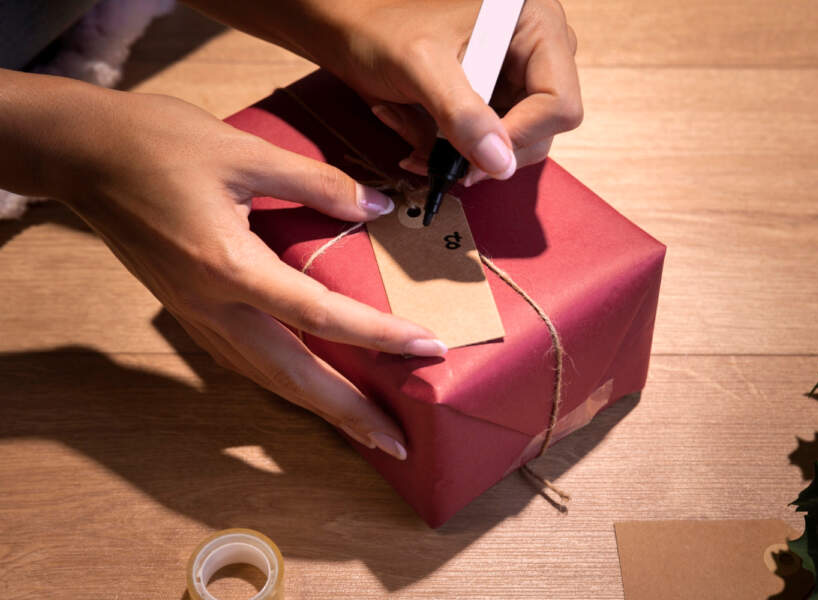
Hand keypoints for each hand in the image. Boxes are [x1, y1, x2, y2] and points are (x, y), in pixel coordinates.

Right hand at [0, 71, 447, 459]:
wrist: (84, 155)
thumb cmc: (158, 143)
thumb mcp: (243, 151)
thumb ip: (316, 182)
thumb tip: (377, 204)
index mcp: (228, 267)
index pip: (320, 316)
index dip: (379, 335)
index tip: (428, 347)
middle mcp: (212, 306)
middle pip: (291, 376)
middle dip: (348, 413)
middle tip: (397, 442)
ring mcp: (197, 315)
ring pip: (266, 378)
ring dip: (319, 407)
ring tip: (365, 427)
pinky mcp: (189, 311)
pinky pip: (246, 362)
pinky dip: (286, 384)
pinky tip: (311, 387)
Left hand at [188, 0, 582, 185]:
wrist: (347, 32)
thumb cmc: (381, 31)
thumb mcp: (421, 66)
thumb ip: (462, 113)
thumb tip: (500, 164)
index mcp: (536, 25)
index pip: (559, 102)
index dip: (522, 136)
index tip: (478, 157)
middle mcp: (535, 52)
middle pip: (542, 129)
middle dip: (488, 150)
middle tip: (444, 162)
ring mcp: (513, 78)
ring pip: (511, 144)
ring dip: (462, 154)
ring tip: (417, 140)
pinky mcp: (490, 100)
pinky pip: (484, 144)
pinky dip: (450, 150)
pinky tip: (417, 134)